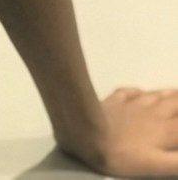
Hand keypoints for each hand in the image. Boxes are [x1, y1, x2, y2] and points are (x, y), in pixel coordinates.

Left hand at [60, 88, 177, 176]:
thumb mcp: (158, 165)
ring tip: (175, 91)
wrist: (88, 133)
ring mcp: (132, 106)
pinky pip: (128, 93)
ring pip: (155, 96)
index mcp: (165, 131)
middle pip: (174, 104)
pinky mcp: (113, 101)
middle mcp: (153, 114)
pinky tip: (139, 91)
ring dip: (168, 94)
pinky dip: (138, 92)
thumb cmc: (124, 156)